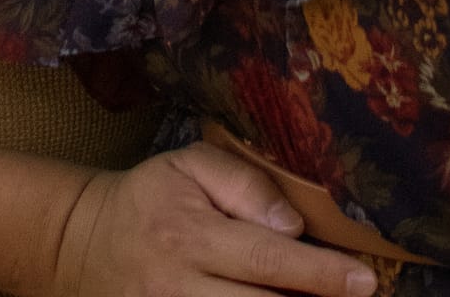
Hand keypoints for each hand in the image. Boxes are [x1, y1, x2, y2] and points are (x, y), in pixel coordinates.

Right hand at [53, 147, 374, 296]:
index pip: (268, 258)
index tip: (364, 280)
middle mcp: (180, 287)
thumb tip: (292, 223)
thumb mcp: (190, 165)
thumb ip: (244, 183)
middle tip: (355, 295)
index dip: (320, 275)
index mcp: (190, 233)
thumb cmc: (152, 197)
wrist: (85, 243)